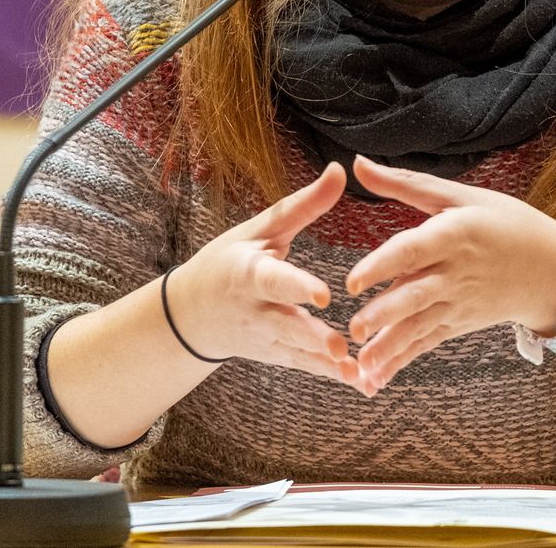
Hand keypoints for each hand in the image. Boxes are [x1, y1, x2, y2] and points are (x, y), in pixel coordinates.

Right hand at [166, 162, 359, 386]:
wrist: (192, 314)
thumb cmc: (229, 261)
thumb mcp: (260, 229)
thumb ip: (302, 205)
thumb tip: (340, 170)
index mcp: (249, 273)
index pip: (273, 280)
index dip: (296, 286)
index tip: (323, 296)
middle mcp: (255, 310)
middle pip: (286, 326)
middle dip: (314, 339)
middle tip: (344, 349)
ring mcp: (264, 339)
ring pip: (299, 354)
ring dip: (330, 366)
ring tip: (362, 375)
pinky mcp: (276, 356)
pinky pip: (306, 367)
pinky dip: (333, 377)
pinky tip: (363, 384)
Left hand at [344, 155, 555, 394]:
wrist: (553, 270)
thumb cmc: (506, 223)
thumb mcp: (460, 195)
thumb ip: (406, 184)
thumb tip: (357, 164)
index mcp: (455, 234)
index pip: (414, 250)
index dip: (383, 265)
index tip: (354, 281)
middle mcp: (455, 272)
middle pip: (415, 294)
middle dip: (384, 314)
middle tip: (352, 329)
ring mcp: (458, 302)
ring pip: (419, 326)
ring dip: (390, 347)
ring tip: (361, 365)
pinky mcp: (458, 323)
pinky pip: (428, 343)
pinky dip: (403, 360)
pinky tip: (377, 377)